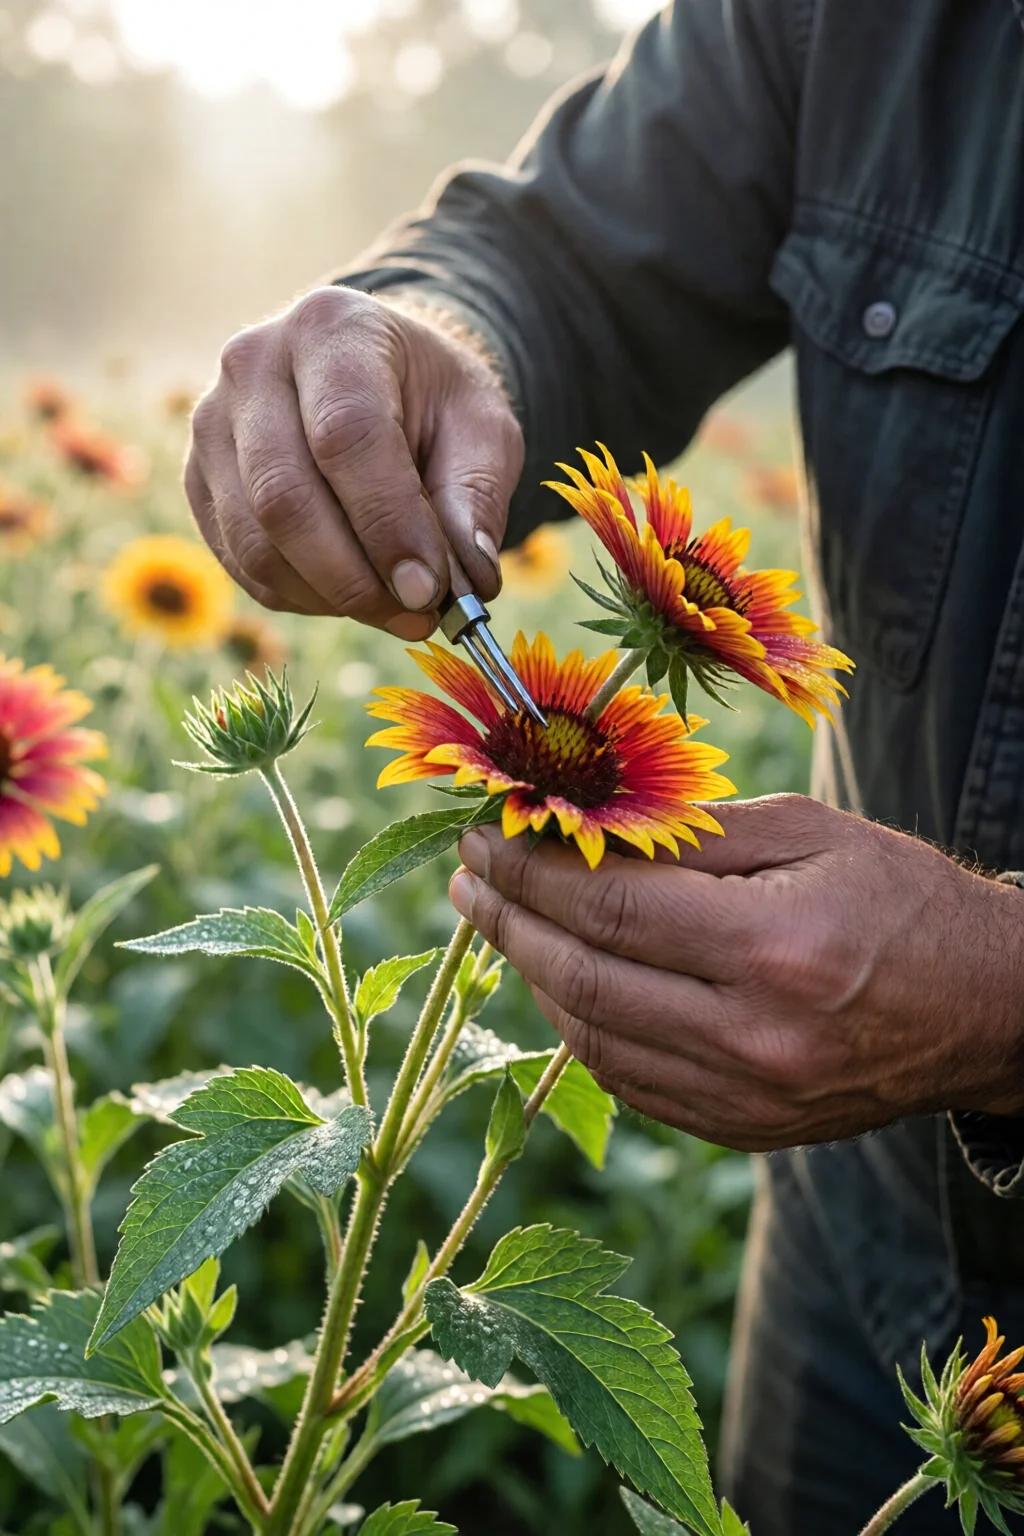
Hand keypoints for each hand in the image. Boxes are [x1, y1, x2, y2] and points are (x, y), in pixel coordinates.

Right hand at [185, 287, 522, 634]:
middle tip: (419, 615)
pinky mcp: (199, 480)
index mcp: (331, 329)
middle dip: (356, 578)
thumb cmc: (432, 403)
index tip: (430, 589)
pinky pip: (242, 565)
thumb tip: (467, 580)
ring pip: (255, 542)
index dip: (387, 522)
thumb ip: (477, 498)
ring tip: (396, 609)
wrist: (375, 379)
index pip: (346, 435)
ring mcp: (212, 424)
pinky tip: (352, 592)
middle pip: (284, 496)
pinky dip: (303, 597)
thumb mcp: (482, 429)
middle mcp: (252, 365)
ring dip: (331, 597)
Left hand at [449, 794, 1023, 1150]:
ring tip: (500, 925)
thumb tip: (579, 822)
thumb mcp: (807, 832)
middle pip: (585, 979)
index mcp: (772, 947)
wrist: (985, 1010)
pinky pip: (630, 1082)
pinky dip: (581, 1030)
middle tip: (466, 880)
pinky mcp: (742, 1131)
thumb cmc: (901, 899)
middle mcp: (753, 1037)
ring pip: (594, 1041)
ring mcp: (745, 1098)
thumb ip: (690, 832)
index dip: (530, 871)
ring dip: (533, 979)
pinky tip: (560, 983)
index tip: (484, 838)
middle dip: (509, 923)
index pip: (609, 907)